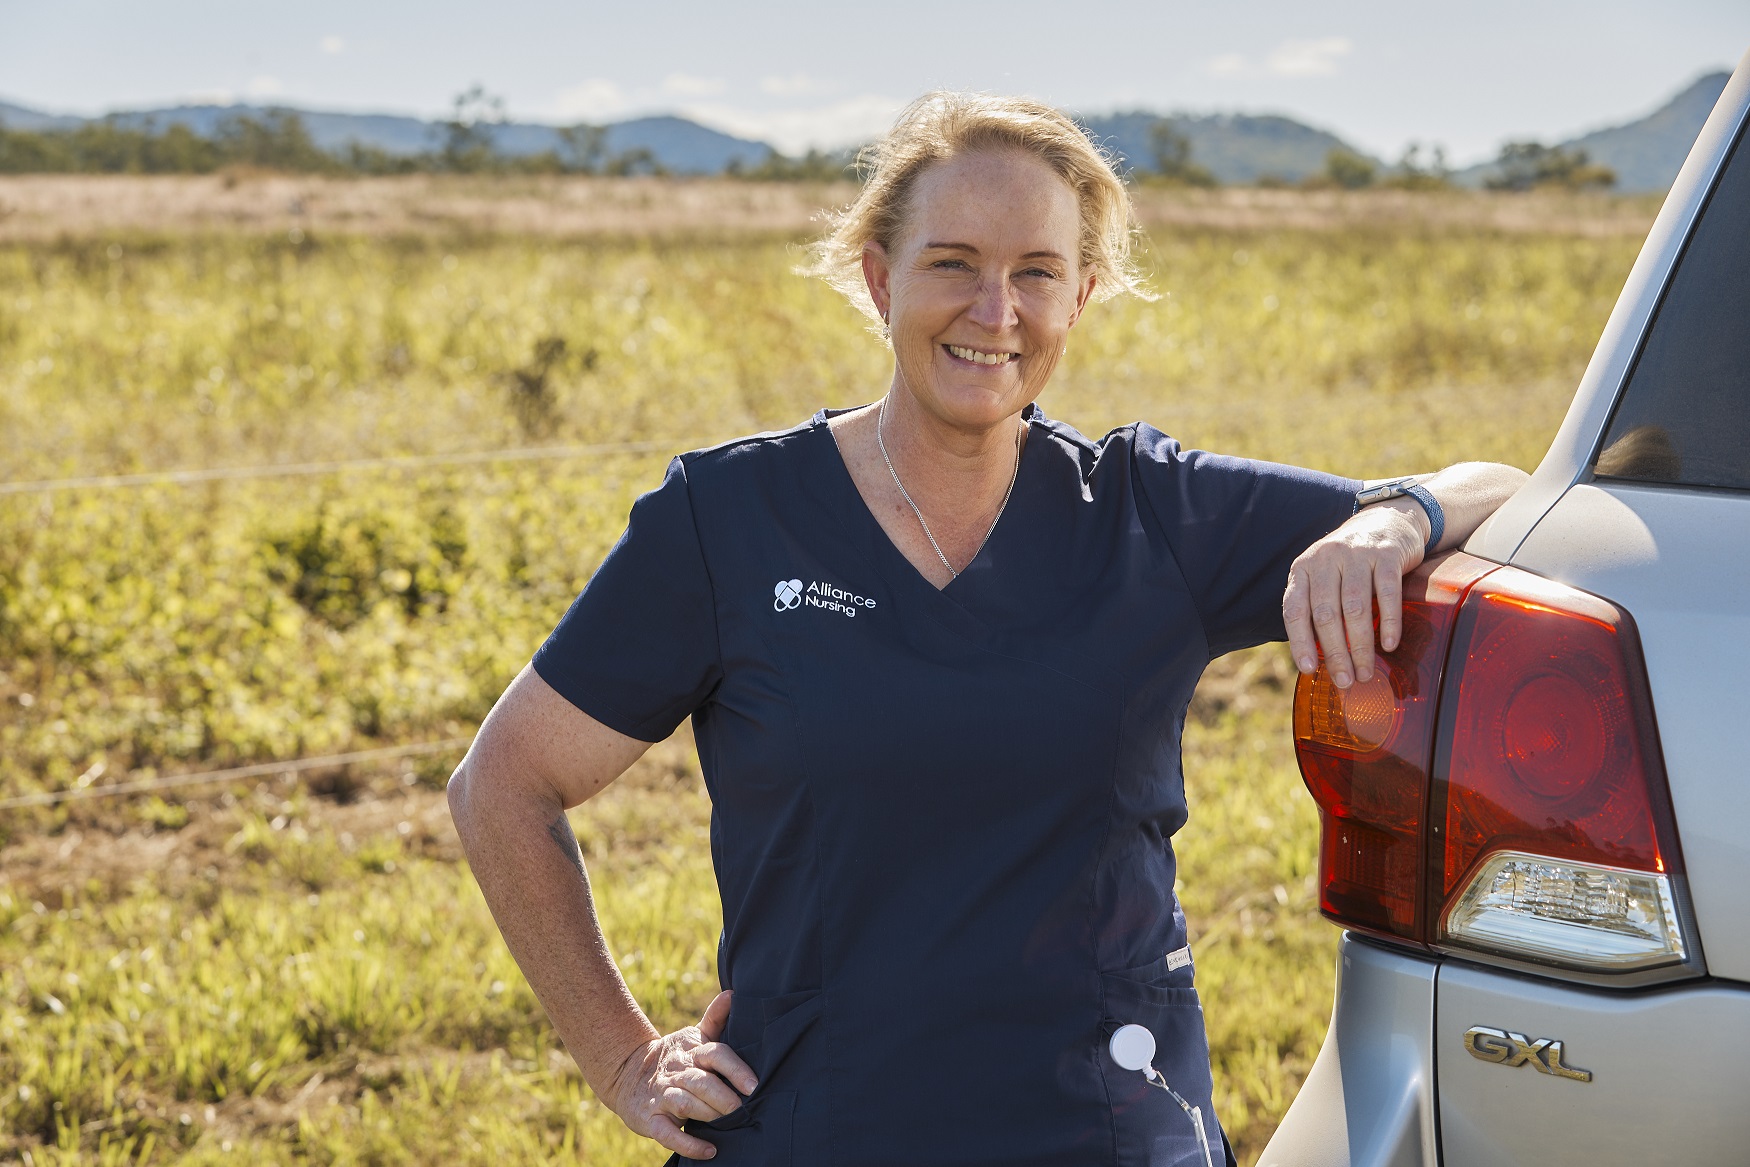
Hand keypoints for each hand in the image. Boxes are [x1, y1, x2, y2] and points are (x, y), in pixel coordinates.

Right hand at [603, 990, 758, 1160]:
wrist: (627, 1073)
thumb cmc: (673, 1058)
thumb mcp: (692, 1037)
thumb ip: (715, 1019)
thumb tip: (734, 995)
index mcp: (691, 1051)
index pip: (715, 1054)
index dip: (735, 1069)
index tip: (753, 1085)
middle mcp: (677, 1072)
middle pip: (702, 1081)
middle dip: (723, 1096)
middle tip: (740, 1108)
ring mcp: (662, 1096)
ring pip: (686, 1104)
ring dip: (708, 1114)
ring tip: (727, 1123)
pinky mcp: (650, 1120)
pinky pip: (668, 1134)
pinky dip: (689, 1144)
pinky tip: (709, 1150)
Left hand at [1283, 503, 1424, 688]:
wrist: (1387, 519)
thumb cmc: (1350, 561)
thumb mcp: (1324, 576)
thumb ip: (1317, 607)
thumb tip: (1316, 660)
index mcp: (1303, 568)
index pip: (1294, 609)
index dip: (1299, 642)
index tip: (1309, 670)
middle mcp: (1325, 558)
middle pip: (1326, 614)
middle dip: (1335, 653)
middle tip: (1345, 680)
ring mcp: (1356, 554)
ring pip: (1355, 608)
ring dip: (1361, 645)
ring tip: (1366, 671)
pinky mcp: (1387, 554)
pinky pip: (1387, 593)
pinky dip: (1389, 622)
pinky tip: (1390, 644)